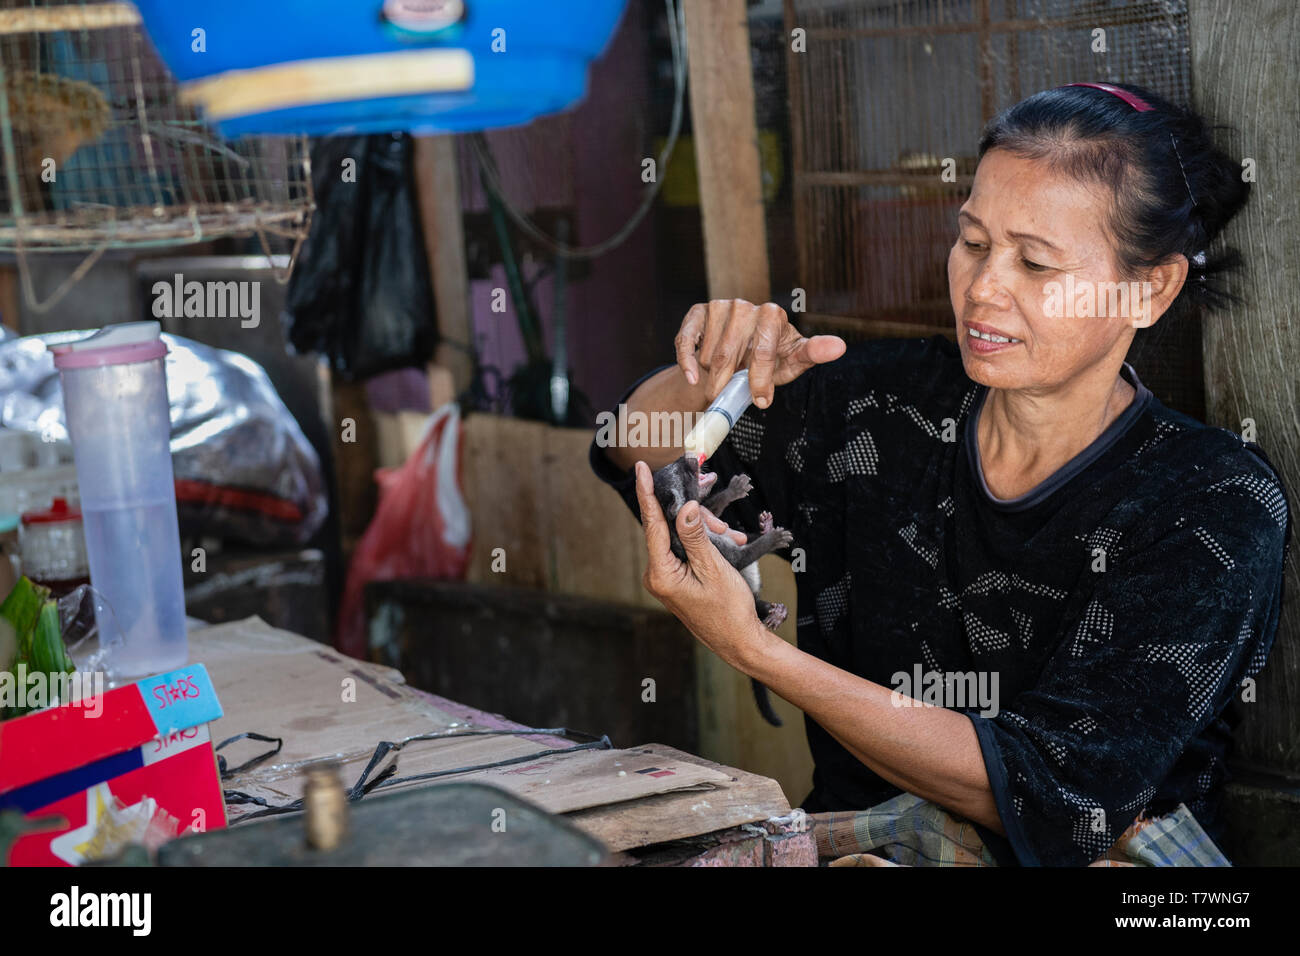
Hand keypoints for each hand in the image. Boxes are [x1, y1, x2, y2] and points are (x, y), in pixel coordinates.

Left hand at [635, 461, 774, 667]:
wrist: (739, 642)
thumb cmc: (729, 611)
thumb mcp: (714, 568)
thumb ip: (695, 536)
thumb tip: (684, 507)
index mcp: (661, 574)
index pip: (652, 524)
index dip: (647, 493)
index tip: (641, 468)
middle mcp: (658, 575)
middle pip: (670, 528)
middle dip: (698, 519)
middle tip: (724, 527)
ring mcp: (666, 578)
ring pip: (681, 537)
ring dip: (706, 533)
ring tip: (731, 538)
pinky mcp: (676, 579)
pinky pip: (686, 550)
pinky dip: (704, 543)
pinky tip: (725, 542)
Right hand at [674, 299, 845, 406]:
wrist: (738, 359)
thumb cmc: (770, 361)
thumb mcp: (792, 361)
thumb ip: (813, 353)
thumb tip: (840, 347)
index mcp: (773, 314)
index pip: (764, 351)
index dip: (760, 380)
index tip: (760, 401)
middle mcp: (746, 306)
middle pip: (730, 356)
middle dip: (729, 383)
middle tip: (729, 394)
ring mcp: (720, 306)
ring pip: (709, 354)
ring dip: (711, 375)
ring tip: (721, 376)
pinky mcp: (697, 312)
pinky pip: (686, 341)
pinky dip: (687, 364)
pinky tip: (693, 377)